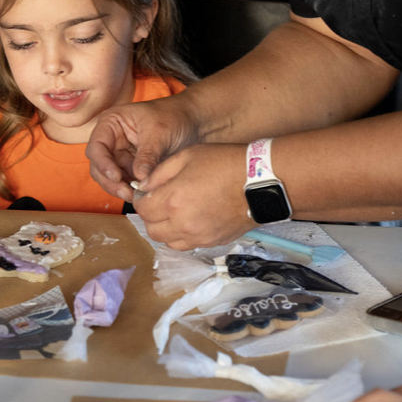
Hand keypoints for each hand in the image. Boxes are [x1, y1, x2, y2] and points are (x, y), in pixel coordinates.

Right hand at [87, 94, 201, 199]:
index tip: (116, 177)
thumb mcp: (159, 133)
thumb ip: (147, 155)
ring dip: (120, 188)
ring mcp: (121, 154)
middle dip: (110, 181)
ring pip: (110, 177)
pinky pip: (125, 181)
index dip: (103, 163)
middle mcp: (112, 139)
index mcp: (112, 123)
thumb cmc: (174, 116)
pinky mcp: (132, 167)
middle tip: (126, 192)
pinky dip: (130, 189)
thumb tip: (138, 178)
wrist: (194, 121)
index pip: (97, 146)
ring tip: (136, 195)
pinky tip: (141, 193)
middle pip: (99, 165)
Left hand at [132, 143, 250, 247]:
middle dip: (151, 216)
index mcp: (173, 200)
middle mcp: (182, 224)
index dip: (141, 200)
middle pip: (151, 230)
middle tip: (160, 202)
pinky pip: (187, 245)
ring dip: (166, 229)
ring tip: (176, 212)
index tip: (147, 192)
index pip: (142, 209)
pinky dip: (182, 236)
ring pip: (167, 242)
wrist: (260, 181)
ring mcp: (198, 236)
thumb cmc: (224, 163)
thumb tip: (142, 188)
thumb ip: (159, 173)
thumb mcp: (187, 156)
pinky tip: (191, 220)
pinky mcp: (212, 242)